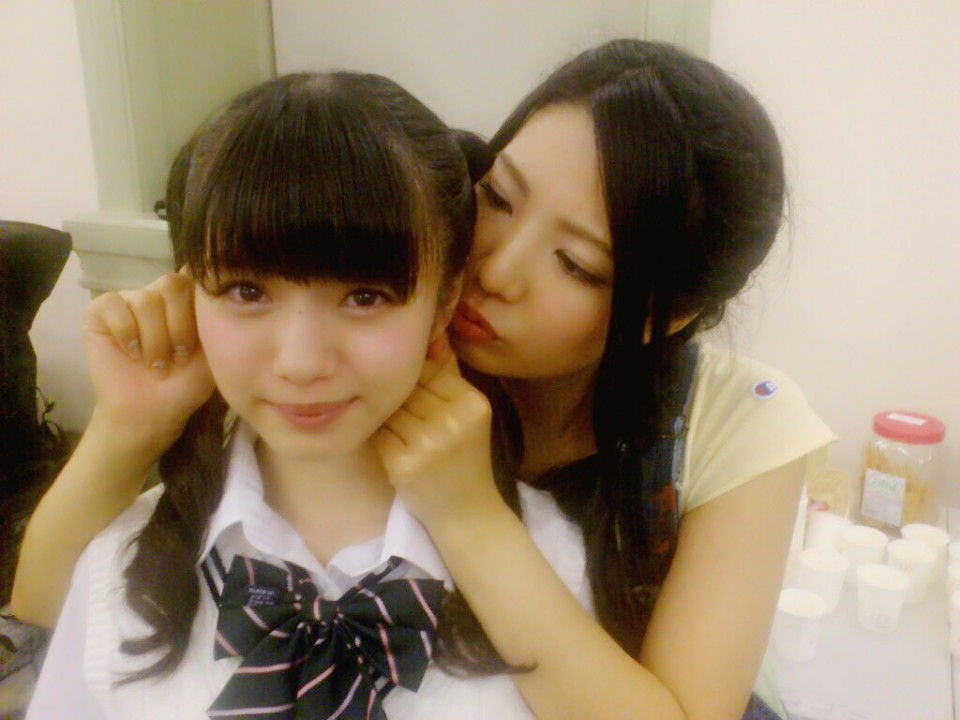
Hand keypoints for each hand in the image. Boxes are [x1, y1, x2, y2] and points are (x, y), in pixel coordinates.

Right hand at [82, 271, 214, 457]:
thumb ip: (214, 314)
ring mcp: (128, 300)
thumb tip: (199, 272)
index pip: (195, 278)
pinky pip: (112, 304)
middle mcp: (157, 295)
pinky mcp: (99, 311)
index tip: (197, 346)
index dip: (197, 311)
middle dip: (179, 327)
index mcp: (186, 300)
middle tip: (177, 358)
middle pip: (171, 284)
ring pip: (145, 299)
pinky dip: (125, 332)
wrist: (152, 413)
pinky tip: (130, 353)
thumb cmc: (185, 384)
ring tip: (155, 365)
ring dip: (154, 339)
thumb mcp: (213, 350)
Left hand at [373, 334, 503, 530]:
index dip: (417, 381)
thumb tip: (432, 334)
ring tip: (406, 435)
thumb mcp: (468, 414)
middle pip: (408, 388)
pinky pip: (380, 434)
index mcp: (472, 402)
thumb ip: (450, 375)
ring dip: (391, 419)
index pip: (429, 370)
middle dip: (403, 400)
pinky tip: (397, 450)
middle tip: (412, 419)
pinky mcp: (403, 464)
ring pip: (391, 409)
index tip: (422, 400)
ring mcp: (427, 443)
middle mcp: (452, 421)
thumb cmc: (464, 458)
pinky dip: (383, 439)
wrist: (467, 512)